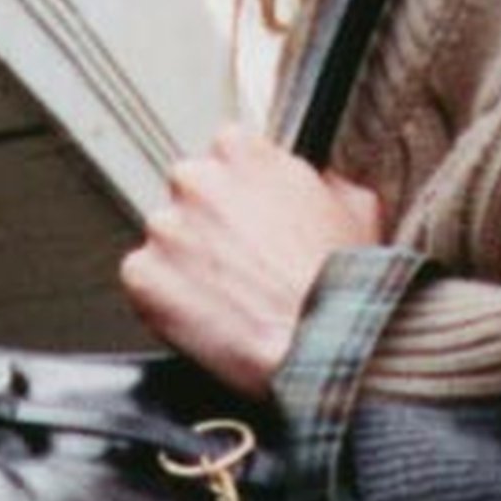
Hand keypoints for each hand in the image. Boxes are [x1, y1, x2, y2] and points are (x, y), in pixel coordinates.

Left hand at [121, 135, 392, 396]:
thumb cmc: (343, 284)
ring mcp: (163, 228)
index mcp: (240, 151)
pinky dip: (169, 300)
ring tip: (234, 298)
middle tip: (248, 263)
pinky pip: (147, 283)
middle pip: (192, 194)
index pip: (228, 154)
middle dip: (213, 225)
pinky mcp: (142, 276)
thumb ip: (323, 181)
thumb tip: (318, 180)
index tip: (258, 218)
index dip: (246, 192)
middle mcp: (194, 180)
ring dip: (191, 263)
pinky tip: (210, 316)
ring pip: (169, 240)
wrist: (320, 348)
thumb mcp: (358, 209)